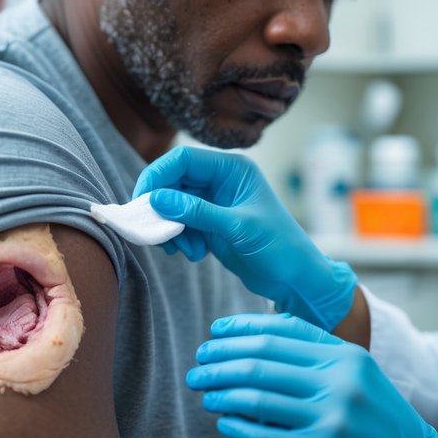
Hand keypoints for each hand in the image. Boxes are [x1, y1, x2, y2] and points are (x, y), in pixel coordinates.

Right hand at [133, 145, 355, 329]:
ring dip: (171, 228)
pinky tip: (195, 253)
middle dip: (162, 208)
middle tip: (157, 232)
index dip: (158, 176)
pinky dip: (179, 238)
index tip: (142, 201)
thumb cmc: (279, 247)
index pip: (183, 159)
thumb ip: (197, 212)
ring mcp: (214, 202)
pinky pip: (180, 223)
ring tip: (187, 249)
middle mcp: (221, 179)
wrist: (295, 278)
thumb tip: (157, 199)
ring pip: (173, 205)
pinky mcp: (210, 223)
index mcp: (233, 168)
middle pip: (173, 181)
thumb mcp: (238, 228)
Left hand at [188, 313, 437, 437]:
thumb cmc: (379, 420)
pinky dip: (239, 426)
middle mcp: (341, 378)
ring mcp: (333, 414)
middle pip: (264, 360)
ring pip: (259, 395)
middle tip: (198, 365)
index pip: (283, 331)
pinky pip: (267, 434)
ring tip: (204, 394)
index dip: (243, 329)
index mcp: (346, 355)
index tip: (215, 333)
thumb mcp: (357, 376)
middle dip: (222, 360)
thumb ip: (318, 356)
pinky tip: (224, 422)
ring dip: (222, 393)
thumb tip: (261, 338)